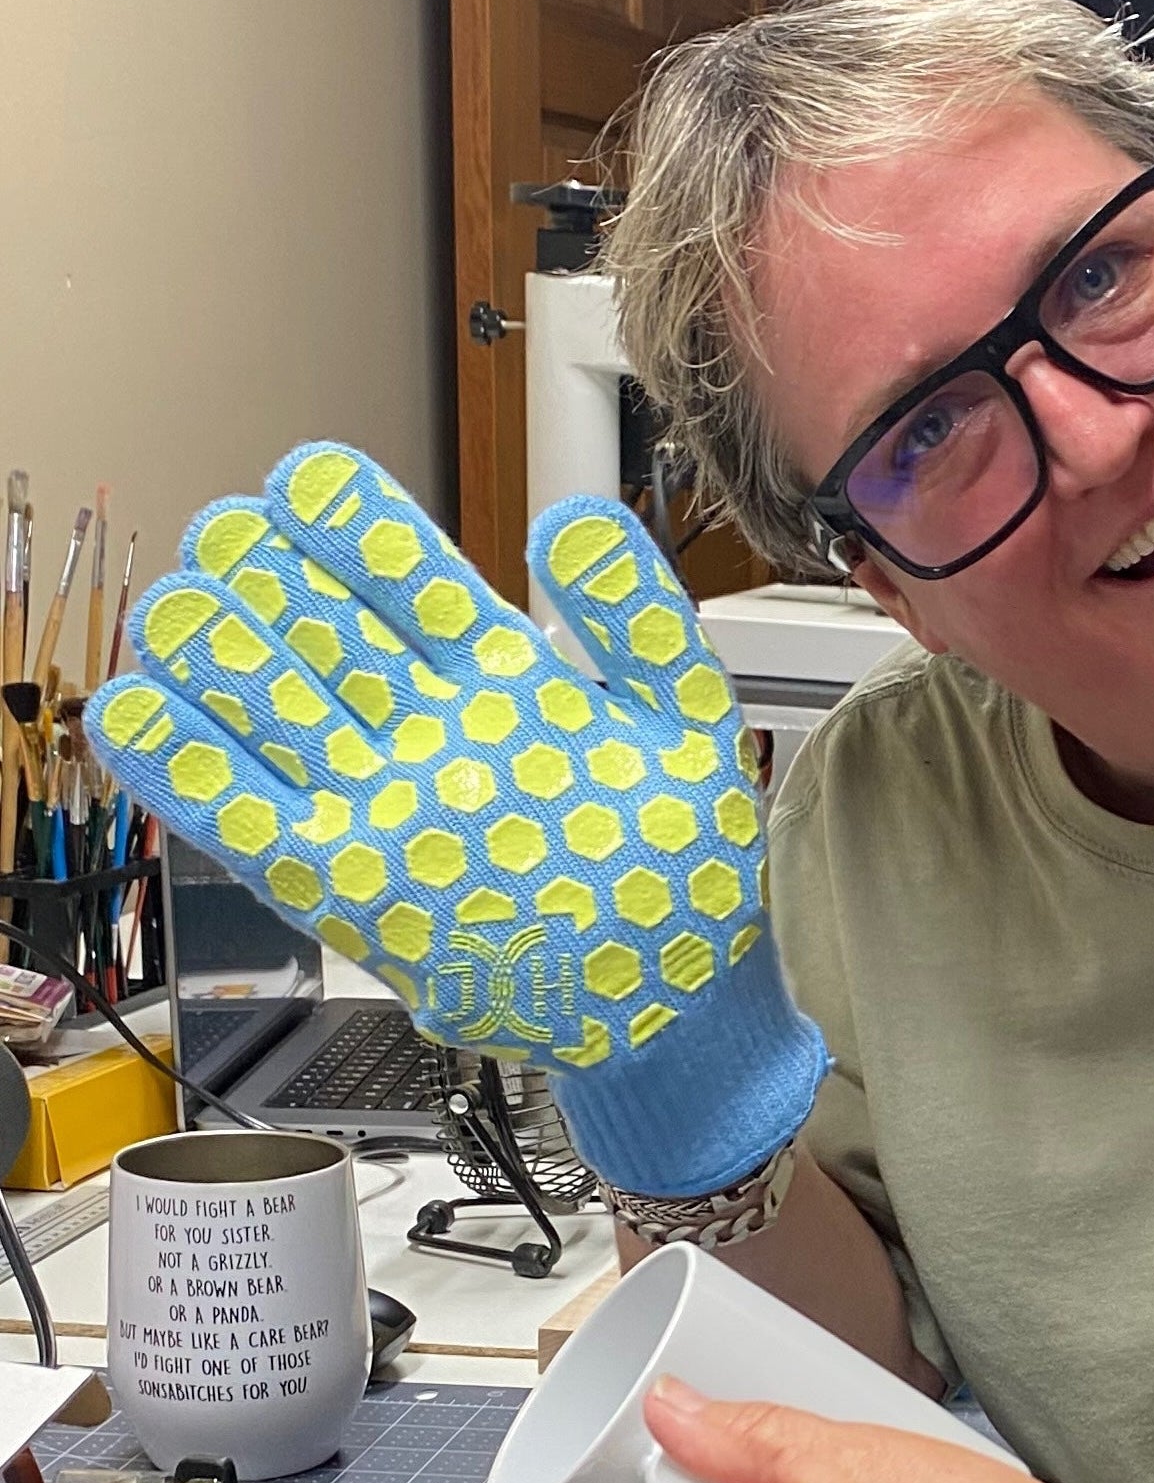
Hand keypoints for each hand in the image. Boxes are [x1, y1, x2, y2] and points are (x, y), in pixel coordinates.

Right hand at [88, 443, 820, 1195]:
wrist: (678, 1002)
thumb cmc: (684, 868)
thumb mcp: (687, 721)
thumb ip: (634, 617)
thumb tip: (570, 519)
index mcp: (506, 679)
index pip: (412, 576)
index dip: (353, 525)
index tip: (307, 480)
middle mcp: (430, 731)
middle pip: (320, 629)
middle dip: (262, 574)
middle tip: (225, 538)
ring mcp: (382, 801)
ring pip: (268, 706)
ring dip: (215, 651)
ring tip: (185, 604)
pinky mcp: (344, 885)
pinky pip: (241, 816)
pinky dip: (182, 766)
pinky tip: (139, 708)